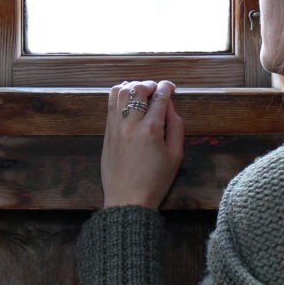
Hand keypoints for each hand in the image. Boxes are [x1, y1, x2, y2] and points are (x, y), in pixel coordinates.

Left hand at [100, 79, 184, 208]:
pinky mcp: (106, 132)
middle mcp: (130, 125)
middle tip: (157, 90)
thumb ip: (176, 127)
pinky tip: (128, 99)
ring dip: (133, 86)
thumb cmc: (155, 181)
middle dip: (150, 84)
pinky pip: (110, 104)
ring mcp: (115, 127)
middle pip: (137, 89)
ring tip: (142, 92)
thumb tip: (170, 106)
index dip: (167, 87)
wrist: (127, 200)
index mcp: (151, 130)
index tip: (171, 87)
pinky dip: (119, 95)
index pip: (159, 97)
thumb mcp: (176, 156)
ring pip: (120, 92)